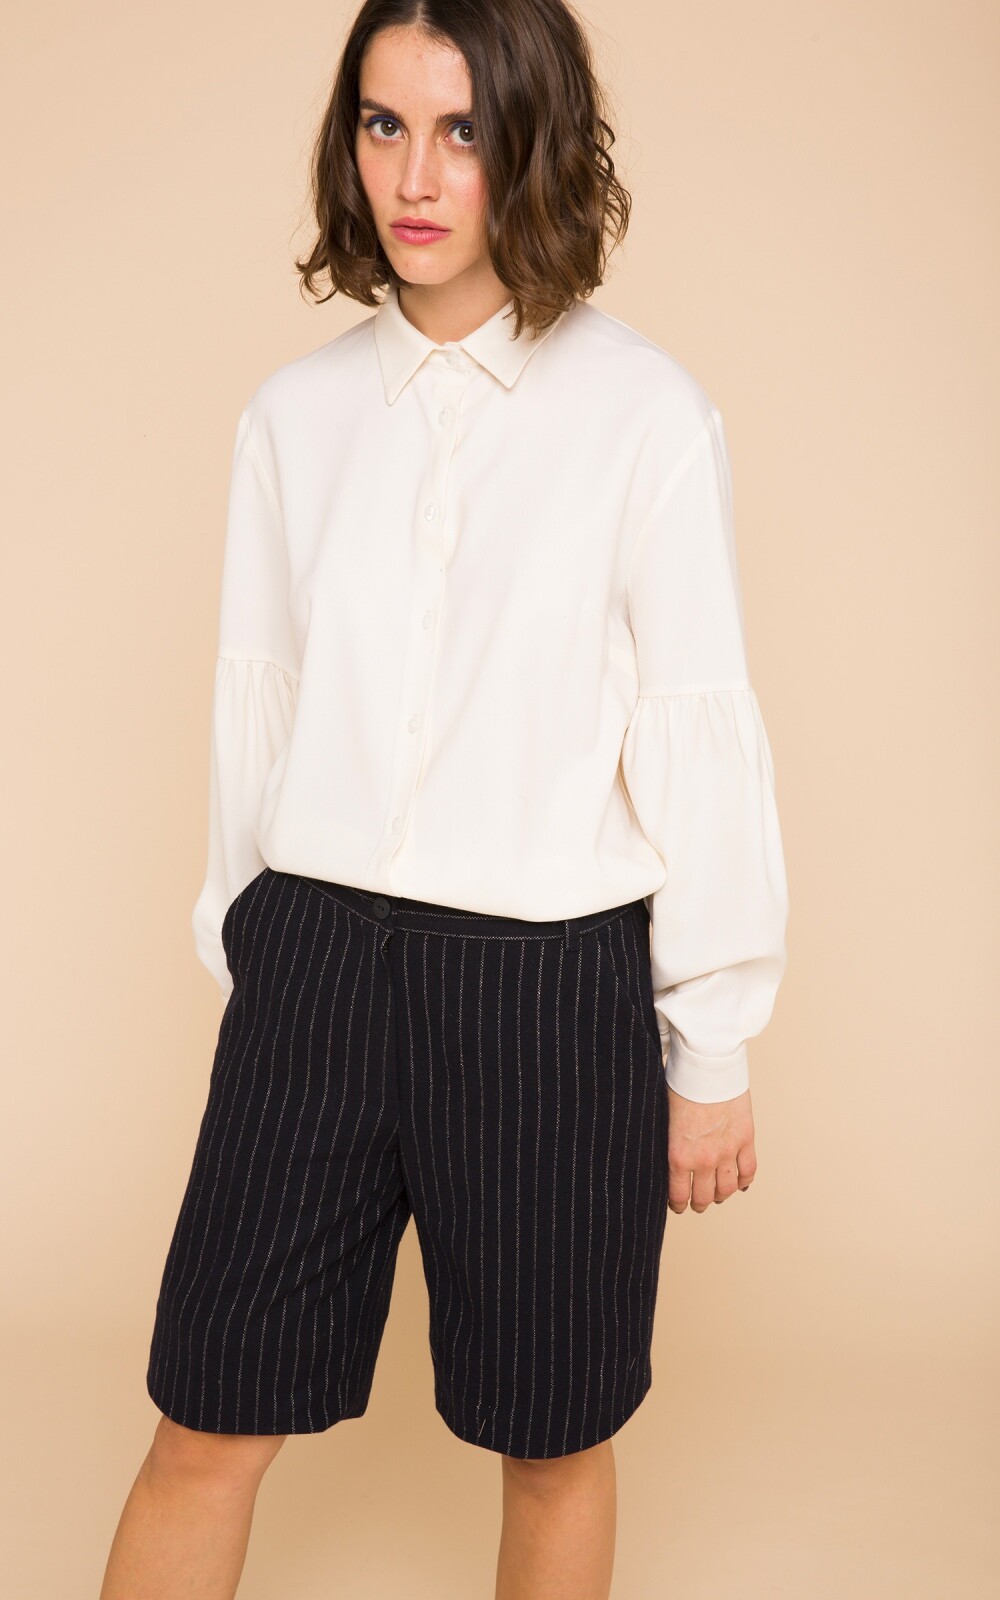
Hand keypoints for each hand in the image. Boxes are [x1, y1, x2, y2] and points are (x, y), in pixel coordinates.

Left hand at [665, 1085, 756, 1213]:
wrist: (707, 1065)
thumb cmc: (680, 1084)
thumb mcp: (662, 1117)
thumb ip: (667, 1141)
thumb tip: (664, 1153)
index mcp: (678, 1155)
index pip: (678, 1194)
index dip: (677, 1204)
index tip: (677, 1205)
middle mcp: (703, 1159)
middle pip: (704, 1197)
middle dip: (699, 1203)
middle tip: (697, 1203)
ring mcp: (727, 1151)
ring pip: (727, 1189)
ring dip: (721, 1195)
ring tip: (718, 1195)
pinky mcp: (745, 1139)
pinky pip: (748, 1171)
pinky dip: (744, 1182)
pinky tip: (739, 1184)